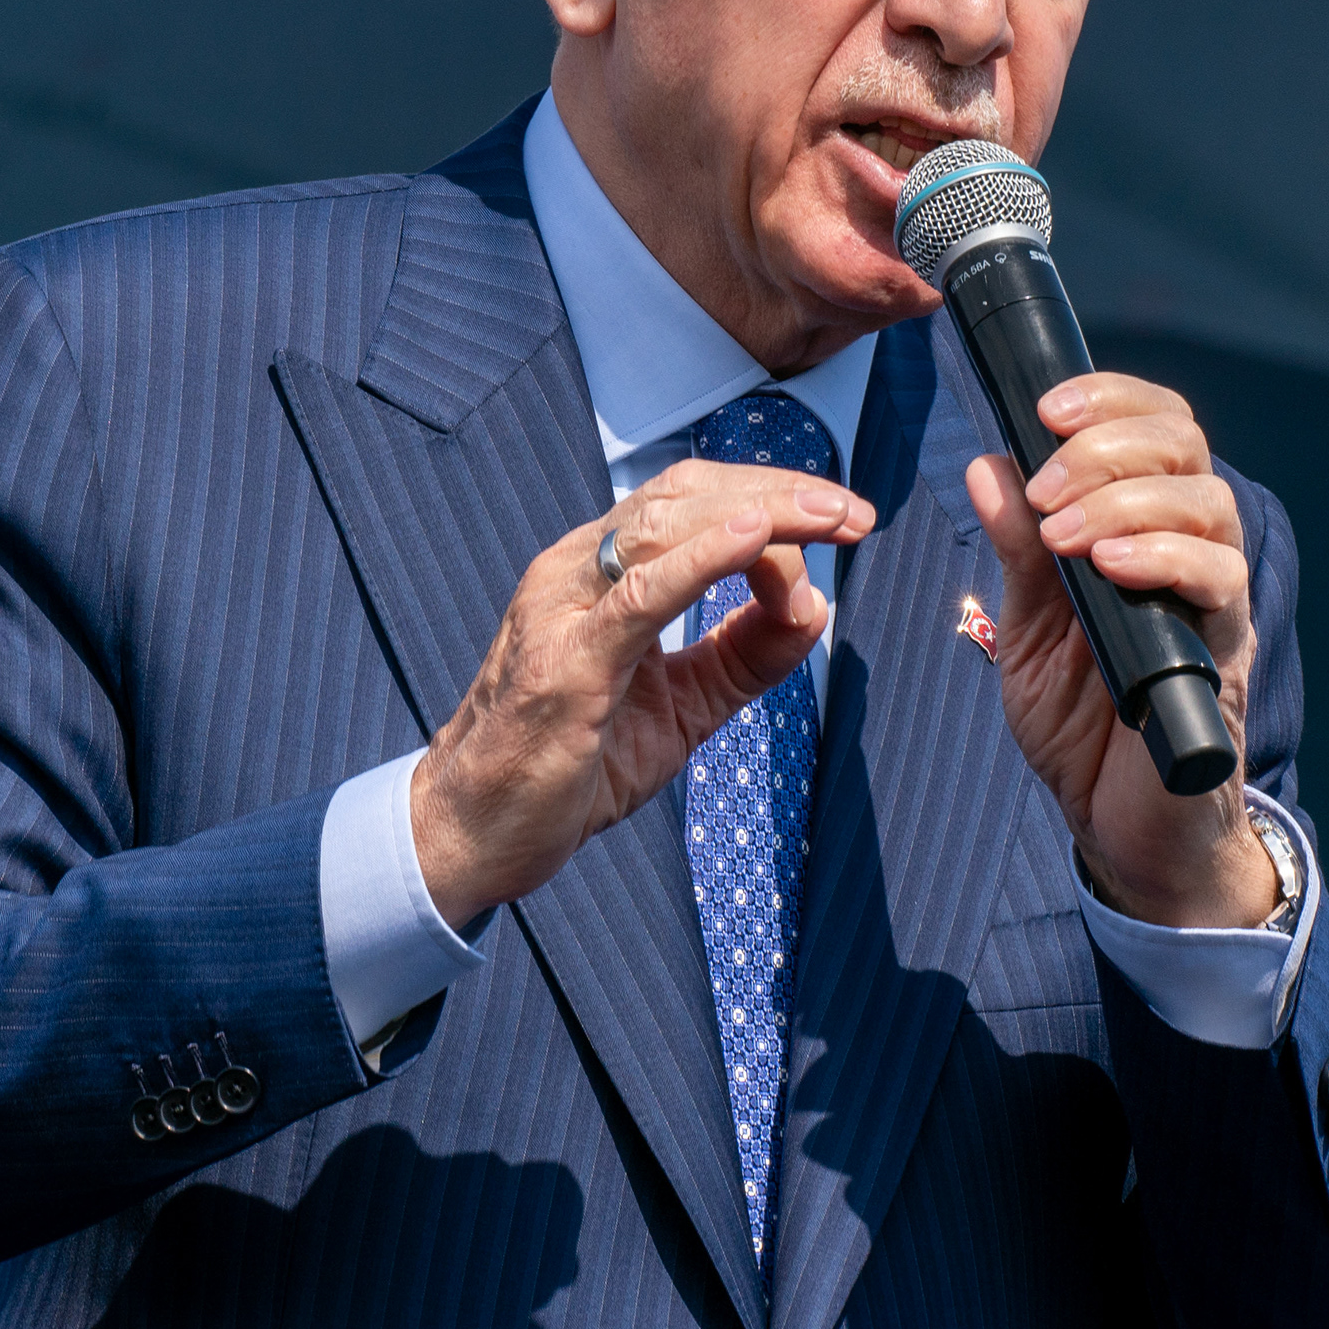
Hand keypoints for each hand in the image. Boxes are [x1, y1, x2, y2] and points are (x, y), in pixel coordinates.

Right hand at [411, 459, 875, 923]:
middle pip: (685, 495)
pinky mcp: (565, 664)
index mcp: (598, 574)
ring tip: (827, 520)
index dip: (774, 502)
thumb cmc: (567, 766)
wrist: (475, 834)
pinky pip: (639, 596)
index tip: (843, 527)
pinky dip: (701, 560)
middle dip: (780, 493)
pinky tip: (754, 538)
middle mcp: (575, 573)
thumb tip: (816, 606)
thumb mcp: (682, 705)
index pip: (693, 501)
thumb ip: (745, 655)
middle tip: (853, 513)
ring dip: (759, 516)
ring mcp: (564, 611)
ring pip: (665, 527)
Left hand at [964, 374, 1282, 931]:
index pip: (1151, 427)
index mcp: (1141, 528)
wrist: (1118, 826)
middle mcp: (1188, 550)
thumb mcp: (1028, 629)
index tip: (1045, 408)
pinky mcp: (1224, 653)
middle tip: (1048, 481)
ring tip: (1066, 531)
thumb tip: (986, 466)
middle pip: (1187, 447)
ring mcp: (1212, 600)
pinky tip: (1111, 566)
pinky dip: (1166, 557)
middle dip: (1110, 442)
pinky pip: (1220, 582)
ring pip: (1210, 503)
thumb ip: (1016, 551)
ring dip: (1129, 498)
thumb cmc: (1082, 726)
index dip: (1109, 399)